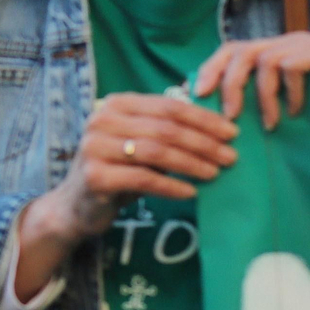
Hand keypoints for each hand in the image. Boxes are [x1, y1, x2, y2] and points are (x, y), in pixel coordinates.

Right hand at [13, 94, 236, 301]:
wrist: (77, 205)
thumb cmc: (118, 170)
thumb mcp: (139, 143)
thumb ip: (166, 129)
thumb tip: (220, 125)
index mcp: (115, 104)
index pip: (168, 106)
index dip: (204, 119)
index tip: (232, 133)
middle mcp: (101, 120)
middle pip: (165, 129)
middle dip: (203, 143)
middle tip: (230, 157)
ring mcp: (95, 147)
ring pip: (156, 152)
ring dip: (192, 163)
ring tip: (215, 173)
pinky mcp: (96, 176)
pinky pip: (144, 179)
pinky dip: (172, 186)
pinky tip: (191, 192)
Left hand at [195, 32, 309, 130]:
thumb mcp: (274, 99)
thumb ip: (248, 95)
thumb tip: (207, 108)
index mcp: (267, 48)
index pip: (229, 49)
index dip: (211, 69)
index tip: (198, 94)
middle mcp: (283, 40)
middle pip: (242, 53)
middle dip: (231, 86)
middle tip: (230, 117)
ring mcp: (304, 41)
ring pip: (266, 61)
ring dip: (264, 98)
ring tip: (270, 125)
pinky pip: (292, 68)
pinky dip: (291, 94)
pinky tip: (296, 112)